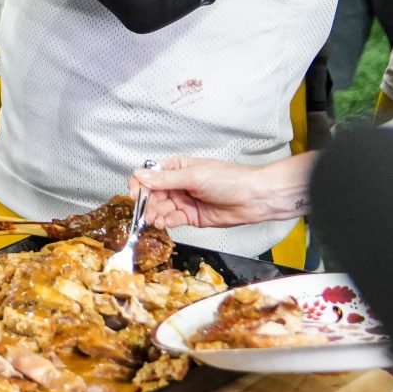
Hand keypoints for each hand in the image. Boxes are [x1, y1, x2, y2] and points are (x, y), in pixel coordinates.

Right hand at [130, 154, 307, 229]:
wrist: (255, 198)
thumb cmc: (230, 179)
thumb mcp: (194, 176)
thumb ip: (165, 179)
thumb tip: (140, 175)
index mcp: (177, 168)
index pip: (150, 176)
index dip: (140, 185)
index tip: (137, 196)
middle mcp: (178, 184)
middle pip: (153, 195)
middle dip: (148, 204)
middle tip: (145, 213)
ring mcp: (185, 201)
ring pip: (162, 208)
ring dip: (156, 215)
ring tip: (155, 220)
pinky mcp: (192, 216)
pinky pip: (174, 219)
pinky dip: (168, 221)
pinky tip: (166, 223)